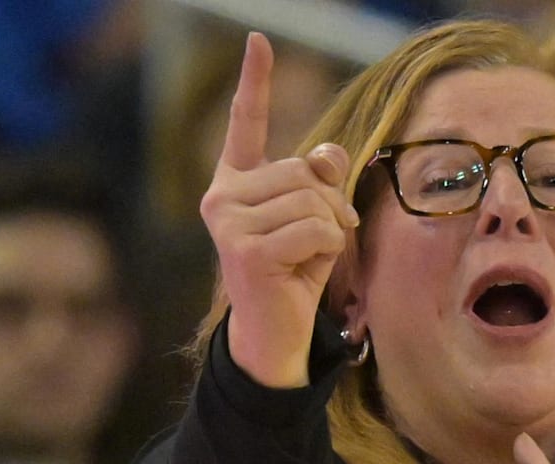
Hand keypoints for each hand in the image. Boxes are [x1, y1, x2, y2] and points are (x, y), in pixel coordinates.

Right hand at [199, 32, 359, 387]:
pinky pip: (318, 229)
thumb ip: (321, 179)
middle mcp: (223, 196)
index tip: (258, 41)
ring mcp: (228, 222)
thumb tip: (326, 155)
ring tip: (308, 257)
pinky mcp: (245, 249)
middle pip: (304, 170)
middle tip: (320, 239)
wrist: (276, 331)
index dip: (255, 82)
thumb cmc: (297, 271)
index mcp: (236, 182)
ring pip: (314, 200)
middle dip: (329, 204)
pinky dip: (330, 249)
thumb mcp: (315, 217)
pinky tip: (304, 270)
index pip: (247, 125)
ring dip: (331, 229)